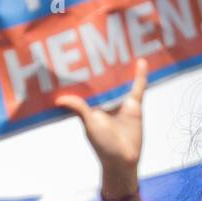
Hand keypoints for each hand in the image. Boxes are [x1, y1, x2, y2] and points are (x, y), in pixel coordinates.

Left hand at [56, 57, 147, 197]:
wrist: (123, 160)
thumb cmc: (102, 145)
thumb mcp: (89, 125)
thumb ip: (79, 110)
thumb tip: (60, 100)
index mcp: (91, 103)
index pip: (85, 83)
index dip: (81, 70)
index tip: (76, 52)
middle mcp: (104, 100)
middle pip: (103, 78)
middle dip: (101, 63)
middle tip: (100, 41)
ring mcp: (119, 101)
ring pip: (120, 79)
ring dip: (120, 66)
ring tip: (120, 45)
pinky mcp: (134, 105)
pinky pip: (138, 88)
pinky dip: (140, 76)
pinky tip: (141, 61)